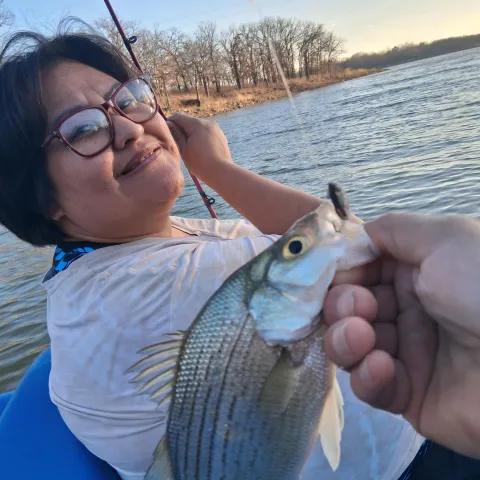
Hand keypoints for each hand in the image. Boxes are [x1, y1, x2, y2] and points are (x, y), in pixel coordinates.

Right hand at [167, 113, 231, 179]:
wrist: (221, 172)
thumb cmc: (200, 163)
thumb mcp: (184, 149)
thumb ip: (176, 134)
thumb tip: (169, 124)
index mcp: (196, 124)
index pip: (178, 117)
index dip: (170, 123)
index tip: (167, 134)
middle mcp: (208, 122)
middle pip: (189, 122)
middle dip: (182, 130)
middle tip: (178, 145)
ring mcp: (216, 129)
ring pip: (199, 128)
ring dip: (192, 135)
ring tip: (191, 150)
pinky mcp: (221, 137)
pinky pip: (207, 134)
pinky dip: (202, 139)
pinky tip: (201, 151)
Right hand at [323, 212, 479, 458]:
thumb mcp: (446, 238)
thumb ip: (393, 229)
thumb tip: (354, 237)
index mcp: (416, 272)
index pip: (358, 270)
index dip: (337, 272)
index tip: (324, 275)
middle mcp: (408, 309)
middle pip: (347, 306)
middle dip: (340, 305)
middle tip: (355, 307)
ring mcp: (406, 353)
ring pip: (349, 345)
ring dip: (344, 339)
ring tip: (361, 337)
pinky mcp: (407, 394)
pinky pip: (370, 385)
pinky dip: (367, 376)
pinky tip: (383, 368)